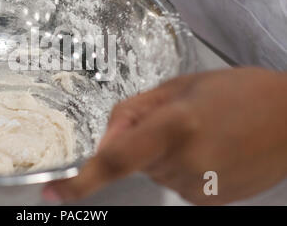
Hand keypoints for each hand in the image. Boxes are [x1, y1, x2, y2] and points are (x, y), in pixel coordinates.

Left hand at [43, 68, 286, 204]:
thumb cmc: (237, 91)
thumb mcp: (180, 85)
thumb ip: (133, 112)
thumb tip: (105, 142)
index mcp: (176, 126)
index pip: (116, 158)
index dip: (81, 180)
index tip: (51, 192)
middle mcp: (186, 164)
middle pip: (135, 161)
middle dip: (142, 141)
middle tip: (179, 120)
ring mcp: (200, 189)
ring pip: (156, 173)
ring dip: (165, 154)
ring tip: (201, 133)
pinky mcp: (211, 203)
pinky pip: (177, 184)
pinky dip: (182, 168)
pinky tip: (210, 151)